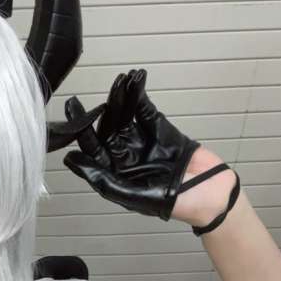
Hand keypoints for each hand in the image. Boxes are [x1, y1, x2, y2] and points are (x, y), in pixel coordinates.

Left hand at [59, 69, 203, 220]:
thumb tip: (70, 161)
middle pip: (108, 126)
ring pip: (125, 115)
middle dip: (104, 107)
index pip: (92, 146)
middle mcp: (124, 154)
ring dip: (122, 96)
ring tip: (121, 79)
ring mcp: (142, 140)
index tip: (72, 109)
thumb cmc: (172, 202)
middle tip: (96, 91)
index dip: (80, 128)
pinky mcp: (160, 128)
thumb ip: (101, 179)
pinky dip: (140, 95)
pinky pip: (146, 109)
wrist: (210, 193)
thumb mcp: (132, 196)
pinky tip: (135, 79)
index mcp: (114, 171)